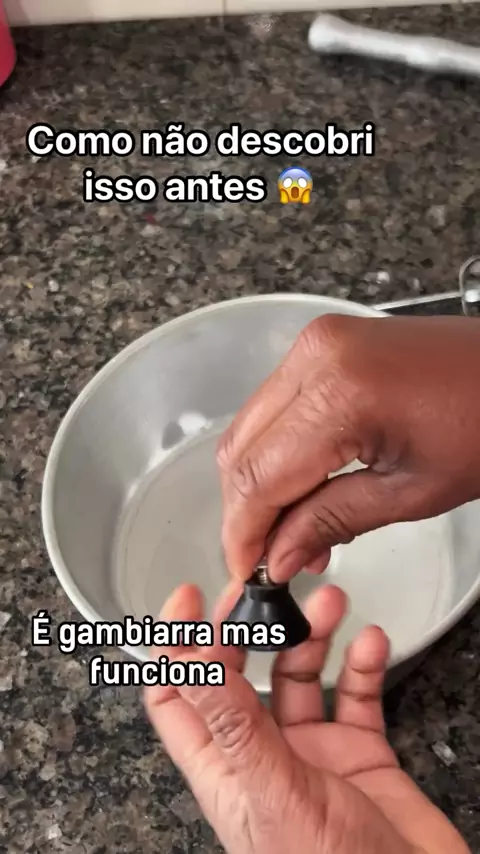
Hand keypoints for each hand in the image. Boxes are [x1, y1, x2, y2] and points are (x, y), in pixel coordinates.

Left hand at [144, 583, 469, 853]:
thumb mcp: (273, 794)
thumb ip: (235, 726)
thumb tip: (189, 663)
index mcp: (225, 770)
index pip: (178, 699)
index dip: (175, 649)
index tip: (187, 601)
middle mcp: (263, 756)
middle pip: (239, 675)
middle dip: (248, 628)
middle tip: (262, 589)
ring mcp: (312, 753)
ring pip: (300, 676)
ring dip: (311, 636)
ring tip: (328, 605)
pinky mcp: (358, 754)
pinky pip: (356, 695)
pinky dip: (363, 663)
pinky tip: (370, 642)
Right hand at [217, 314, 479, 580]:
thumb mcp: (414, 493)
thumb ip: (332, 522)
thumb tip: (278, 556)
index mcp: (341, 394)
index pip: (258, 477)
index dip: (242, 534)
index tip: (246, 572)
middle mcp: (315, 357)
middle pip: (240, 450)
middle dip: (244, 512)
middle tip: (265, 559)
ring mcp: (316, 344)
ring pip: (249, 428)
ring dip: (258, 484)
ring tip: (290, 531)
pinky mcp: (323, 344)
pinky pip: (273, 405)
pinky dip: (276, 451)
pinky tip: (300, 487)